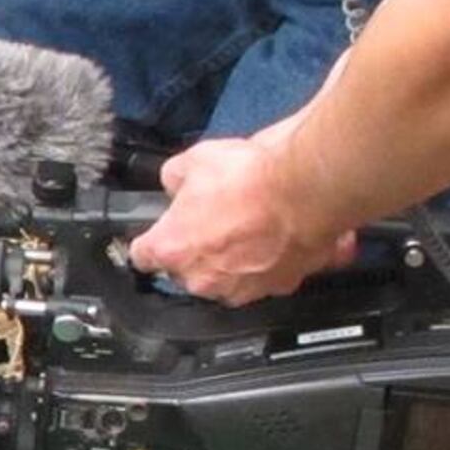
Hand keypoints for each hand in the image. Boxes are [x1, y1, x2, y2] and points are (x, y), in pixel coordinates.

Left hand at [132, 124, 359, 302]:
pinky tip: (282, 236)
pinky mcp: (281, 286)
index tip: (159, 232)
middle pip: (187, 271)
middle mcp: (204, 279)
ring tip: (251, 227)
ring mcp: (243, 288)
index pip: (143, 256)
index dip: (151, 241)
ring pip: (228, 279)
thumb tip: (177, 181)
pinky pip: (271, 276)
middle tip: (215, 220)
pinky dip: (275, 261)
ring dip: (235, 260)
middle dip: (197, 249)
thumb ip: (176, 177)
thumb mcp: (195, 161)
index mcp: (173, 250)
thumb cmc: (250, 178)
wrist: (306, 188)